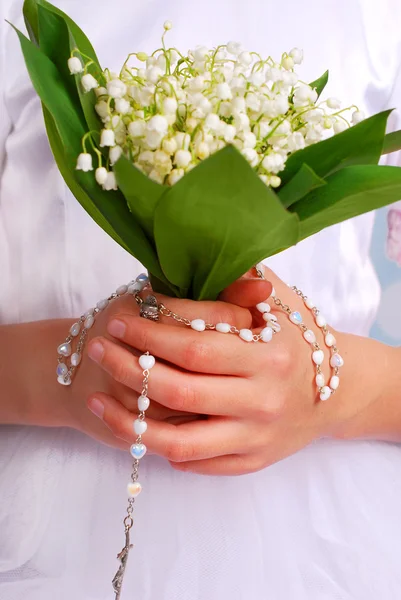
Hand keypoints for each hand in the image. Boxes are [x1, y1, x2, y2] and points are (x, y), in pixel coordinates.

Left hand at [86, 268, 384, 472]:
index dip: (150, 333)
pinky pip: (195, 462)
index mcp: (268, 355)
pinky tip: (136, 425)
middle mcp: (262, 400)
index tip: (120, 319)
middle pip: (179, 388)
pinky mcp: (250, 461)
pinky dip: (159, 446)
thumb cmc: (300, 340)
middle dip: (127, 367)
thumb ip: (242, 280)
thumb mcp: (281, 303)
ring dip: (129, 420)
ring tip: (97, 400)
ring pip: (178, 439)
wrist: (338, 394)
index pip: (194, 344)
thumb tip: (198, 253)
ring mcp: (255, 436)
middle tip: (97, 348)